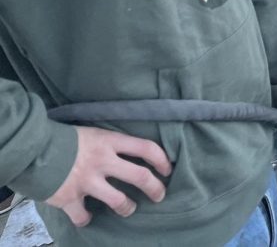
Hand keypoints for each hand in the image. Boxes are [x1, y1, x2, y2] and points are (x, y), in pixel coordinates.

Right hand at [46, 126, 171, 227]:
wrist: (34, 148)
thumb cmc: (68, 139)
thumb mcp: (96, 133)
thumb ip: (113, 144)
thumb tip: (135, 154)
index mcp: (110, 142)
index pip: (147, 148)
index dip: (162, 160)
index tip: (168, 170)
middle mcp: (102, 161)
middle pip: (140, 177)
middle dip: (155, 189)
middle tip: (159, 195)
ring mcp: (87, 181)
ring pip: (118, 201)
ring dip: (127, 207)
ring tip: (128, 208)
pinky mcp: (69, 198)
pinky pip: (84, 216)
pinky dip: (87, 219)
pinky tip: (88, 217)